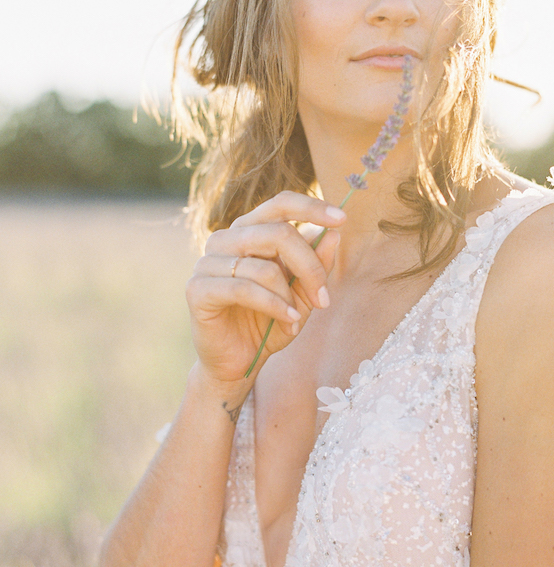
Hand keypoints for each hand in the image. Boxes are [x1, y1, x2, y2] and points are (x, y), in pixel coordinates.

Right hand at [185, 191, 345, 386]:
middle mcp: (225, 239)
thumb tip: (333, 234)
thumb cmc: (269, 323)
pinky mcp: (197, 288)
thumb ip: (316, 264)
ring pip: (264, 266)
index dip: (312, 207)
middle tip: (324, 298)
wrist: (238, 363)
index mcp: (249, 231)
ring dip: (290, 297)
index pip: (280, 204)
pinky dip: (274, 306)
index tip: (343, 220)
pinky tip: (289, 323)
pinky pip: (244, 289)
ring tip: (298, 319)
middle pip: (279, 233)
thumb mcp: (302, 294)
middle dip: (310, 267)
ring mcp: (207, 262)